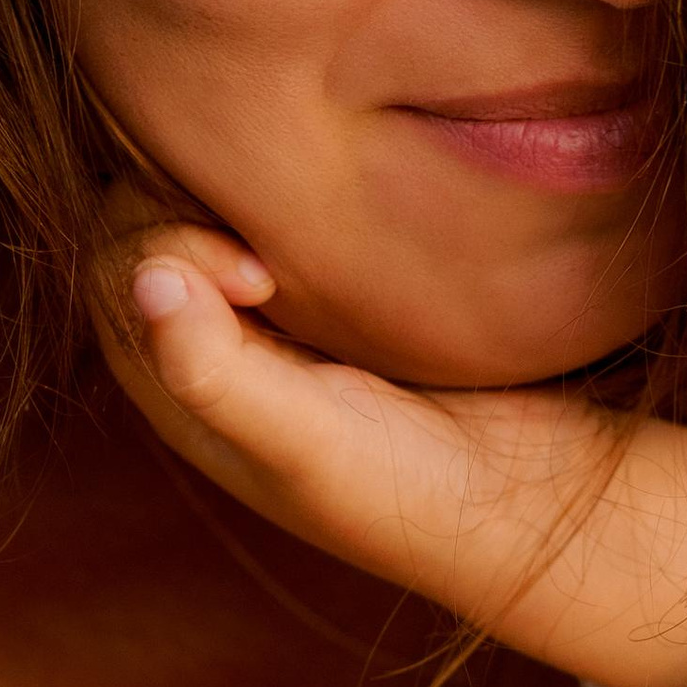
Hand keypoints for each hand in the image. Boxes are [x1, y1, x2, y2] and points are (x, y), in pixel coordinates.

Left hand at [100, 222, 686, 686]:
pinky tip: (378, 177)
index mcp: (191, 393)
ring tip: (334, 184)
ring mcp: (299, 316)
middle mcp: (229, 347)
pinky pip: (310, 204)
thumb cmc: (428, 498)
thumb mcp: (317, 447)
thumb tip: (146, 278)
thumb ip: (223, 376)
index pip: (115, 267)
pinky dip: (322, 179)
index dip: (158, 236)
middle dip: (204, 182)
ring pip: (234, 199)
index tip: (255, 262)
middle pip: (163, 211)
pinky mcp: (369, 289)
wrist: (570, 513)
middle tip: (293, 210)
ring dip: (264, 173)